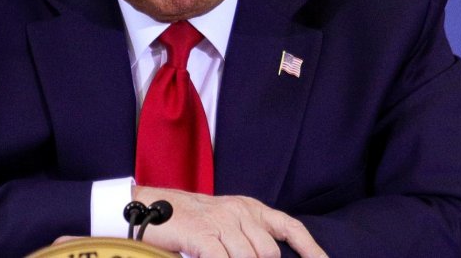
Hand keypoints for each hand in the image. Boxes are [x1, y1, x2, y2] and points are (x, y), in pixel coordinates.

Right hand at [134, 186, 326, 257]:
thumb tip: (267, 255)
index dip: (310, 248)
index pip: (289, 227)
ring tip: (220, 254)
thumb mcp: (225, 220)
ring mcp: (221, 222)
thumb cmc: (190, 220)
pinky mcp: (203, 234)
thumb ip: (248, 236)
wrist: (150, 208)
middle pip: (268, 252)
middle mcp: (239, 211)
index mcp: (249, 208)